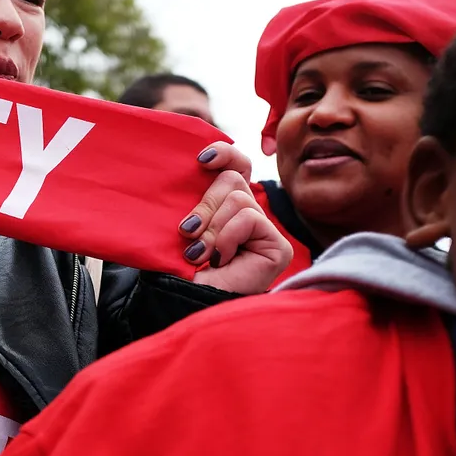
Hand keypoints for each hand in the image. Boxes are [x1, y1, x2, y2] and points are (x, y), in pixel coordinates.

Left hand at [179, 142, 292, 293]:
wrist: (185, 302)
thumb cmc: (177, 269)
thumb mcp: (182, 224)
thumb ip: (193, 198)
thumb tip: (195, 162)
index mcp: (225, 206)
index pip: (236, 165)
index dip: (224, 154)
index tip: (201, 160)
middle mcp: (248, 215)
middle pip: (232, 179)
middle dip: (204, 204)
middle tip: (187, 232)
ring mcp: (264, 231)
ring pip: (238, 198)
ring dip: (212, 227)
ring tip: (201, 253)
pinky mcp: (278, 246)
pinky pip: (248, 218)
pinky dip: (227, 237)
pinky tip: (220, 258)